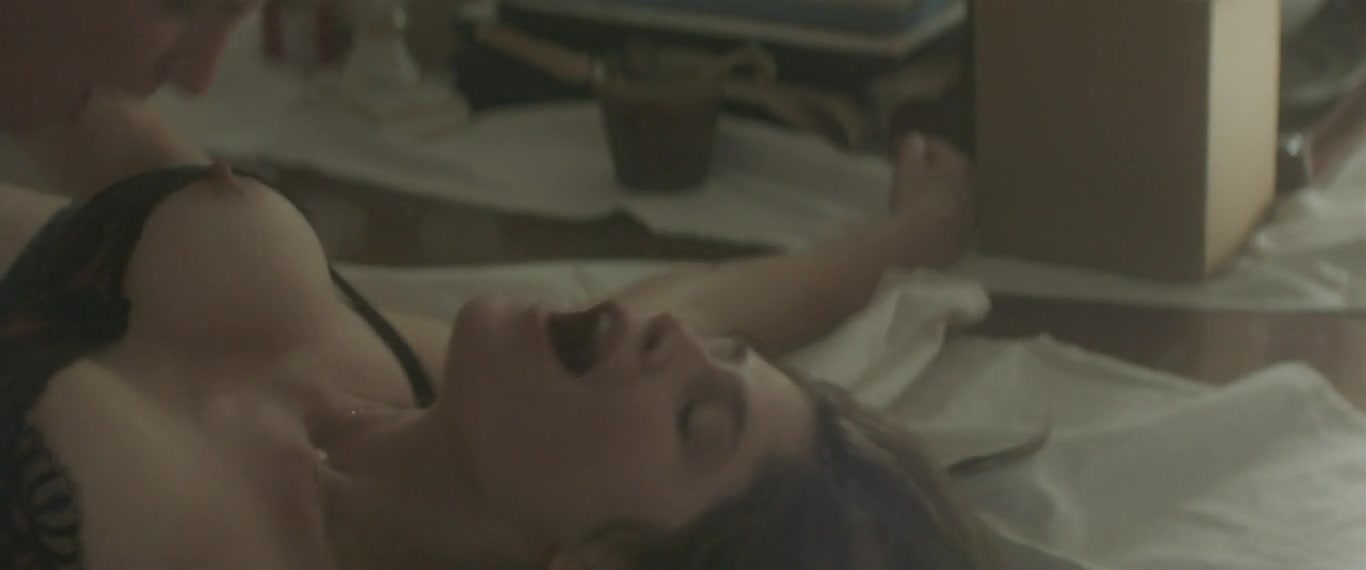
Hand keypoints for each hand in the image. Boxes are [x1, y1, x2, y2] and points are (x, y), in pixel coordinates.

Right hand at [888, 133, 973, 266]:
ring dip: (938, 193)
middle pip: (951, 172)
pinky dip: (940, 215)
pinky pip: (950, 220)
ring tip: (918, 196)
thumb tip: (917, 139)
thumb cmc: (912, 199)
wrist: (919, 244)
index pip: (938, 147)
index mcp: (957, 164)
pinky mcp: (962, 238)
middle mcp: (969, 186)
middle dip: (933, 169)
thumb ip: (912, 150)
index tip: (898, 148)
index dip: (917, 145)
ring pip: (953, 197)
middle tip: (912, 171)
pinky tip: (925, 220)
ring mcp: (968, 214)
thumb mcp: (906, 169)